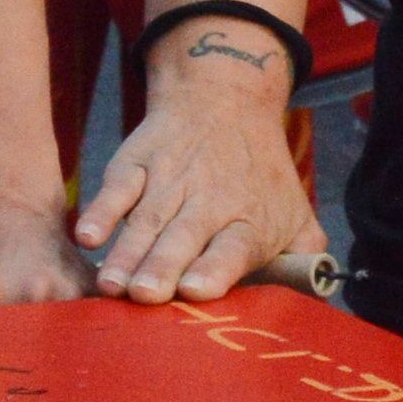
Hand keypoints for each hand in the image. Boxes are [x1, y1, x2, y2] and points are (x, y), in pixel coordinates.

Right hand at [75, 33, 321, 302]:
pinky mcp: (138, 163)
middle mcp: (209, 202)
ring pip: (146, 221)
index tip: (195, 290)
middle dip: (163, 267)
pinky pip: (118, 188)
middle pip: (183, 238)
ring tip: (110, 284)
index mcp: (248, 221)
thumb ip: (304, 260)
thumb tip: (316, 302)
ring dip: (127, 254)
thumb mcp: (293, 214)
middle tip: (145, 296)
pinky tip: (86, 236)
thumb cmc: (258, 176)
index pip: (232, 248)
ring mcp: (170, 180)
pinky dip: (102, 210)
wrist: (225, 100)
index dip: (215, 268)